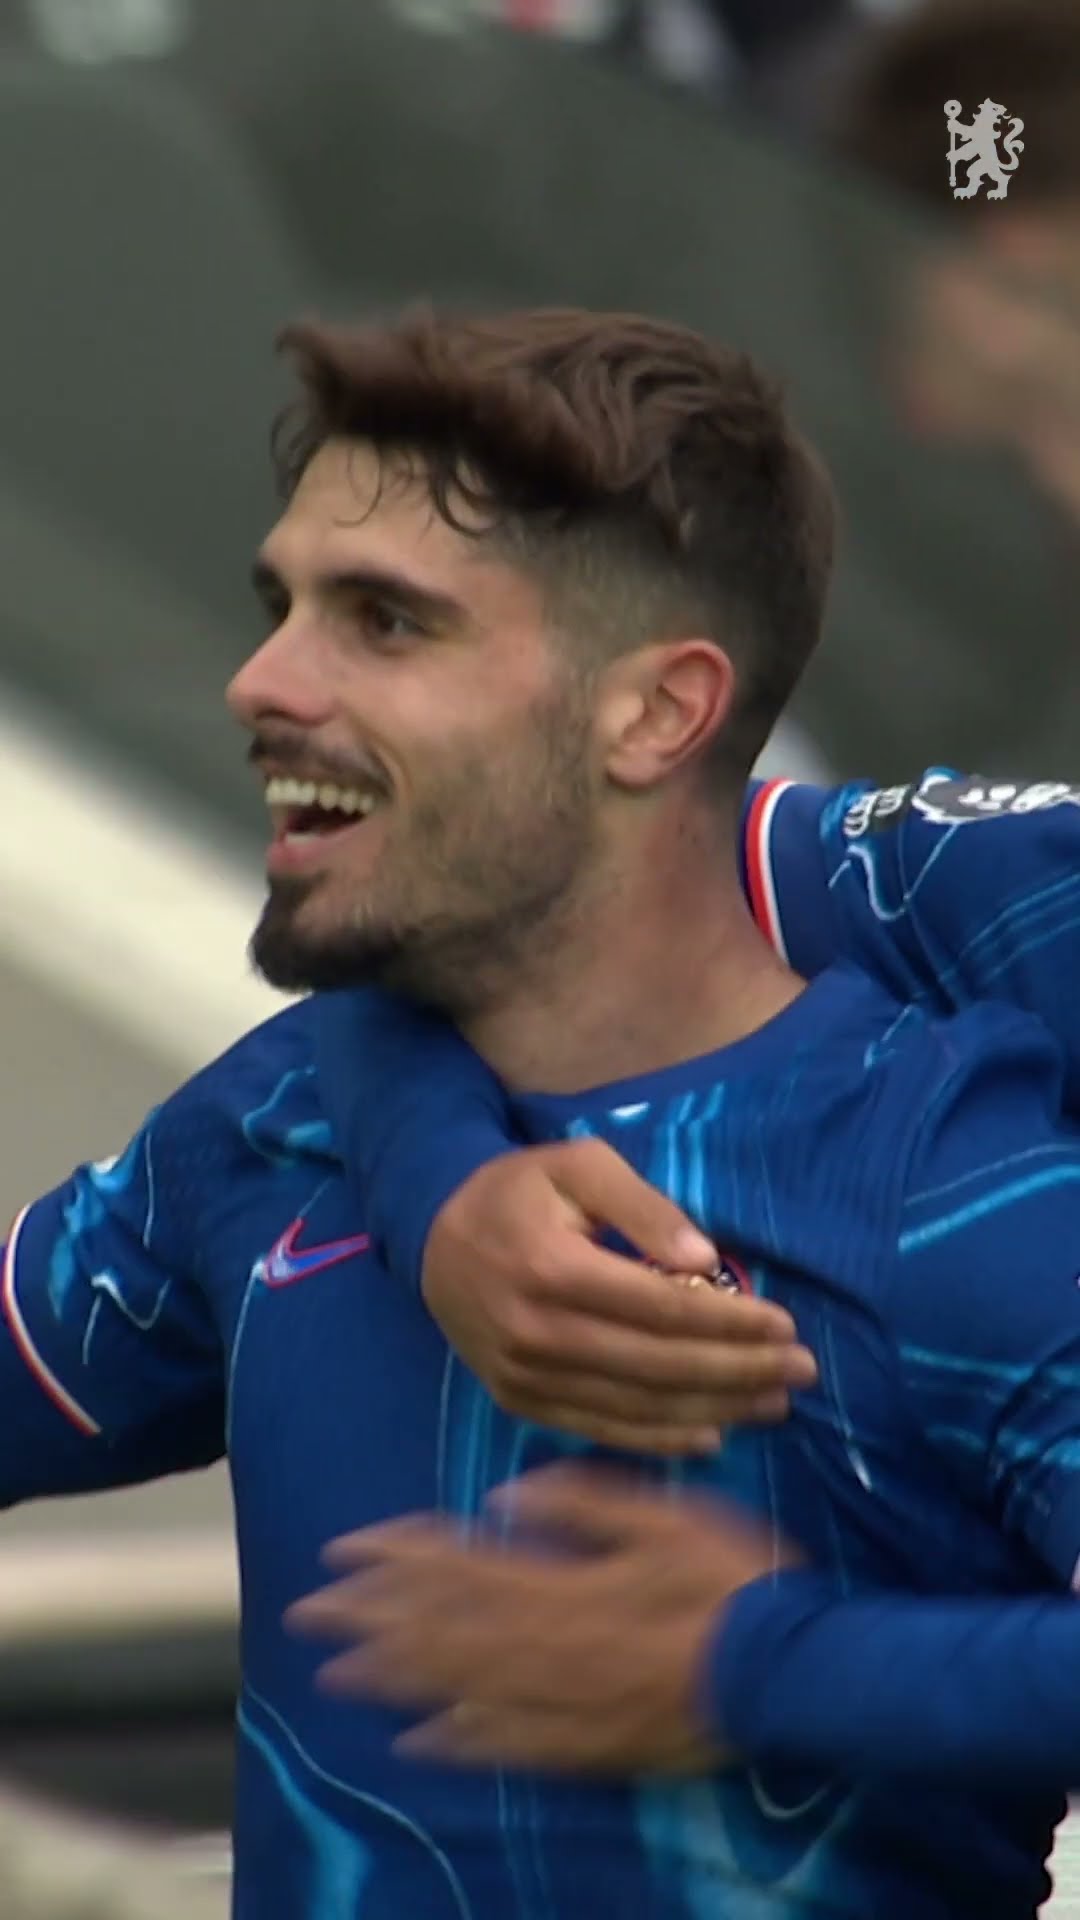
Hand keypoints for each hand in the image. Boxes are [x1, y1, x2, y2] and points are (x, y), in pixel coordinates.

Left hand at [288, 1463, 795, 1774]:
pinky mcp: (587, 1744)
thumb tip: (505, 1499)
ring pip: (460, 1688)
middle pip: (440, 1627)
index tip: (343, 1546)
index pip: (459, 1564)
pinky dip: (457, 1742)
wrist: (787, 1674)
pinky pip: (508, 1747)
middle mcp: (546, 1641)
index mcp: (562, 1579)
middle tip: (308, 1612)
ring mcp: (563, 1699)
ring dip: (393, 1677)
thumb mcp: (665, 1517)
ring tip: (335, 1674)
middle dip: (370, 1616)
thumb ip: (584, 1504)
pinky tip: (417, 1740)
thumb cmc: (733, 1583)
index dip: (397, 1554)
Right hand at [423, 1139, 816, 1454]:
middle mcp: (535, 1331)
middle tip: (800, 1371)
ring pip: (635, 1405)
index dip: (731, 1323)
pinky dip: (658, 1439)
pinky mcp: (517, 1400)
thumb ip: (643, 1206)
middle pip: (658, 1365)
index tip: (786, 1324)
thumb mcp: (579, 1166)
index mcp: (553, 1268)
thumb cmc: (521, 1190)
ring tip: (771, 1404)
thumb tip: (705, 1260)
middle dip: (739, 1371)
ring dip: (713, 1409)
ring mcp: (523, 1375)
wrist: (433, 1232)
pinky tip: (709, 1434)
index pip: (663, 1308)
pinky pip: (599, 1428)